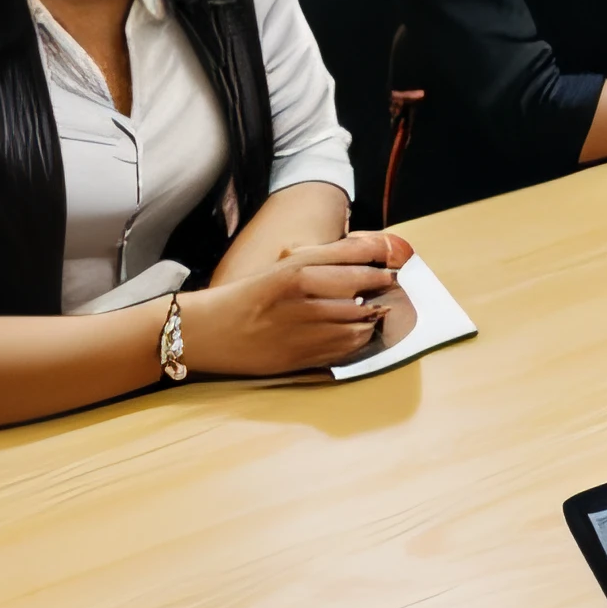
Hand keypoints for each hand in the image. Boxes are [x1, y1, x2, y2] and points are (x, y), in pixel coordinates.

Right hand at [176, 231, 411, 376]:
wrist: (211, 331)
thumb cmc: (250, 297)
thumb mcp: (283, 268)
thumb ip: (324, 260)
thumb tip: (370, 253)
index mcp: (295, 267)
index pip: (352, 254)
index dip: (380, 257)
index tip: (395, 260)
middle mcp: (301, 293)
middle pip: (362, 286)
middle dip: (383, 287)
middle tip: (394, 288)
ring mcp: (303, 326)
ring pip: (359, 319)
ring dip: (374, 316)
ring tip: (379, 312)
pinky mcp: (302, 353)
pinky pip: (346, 346)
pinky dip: (360, 338)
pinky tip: (360, 332)